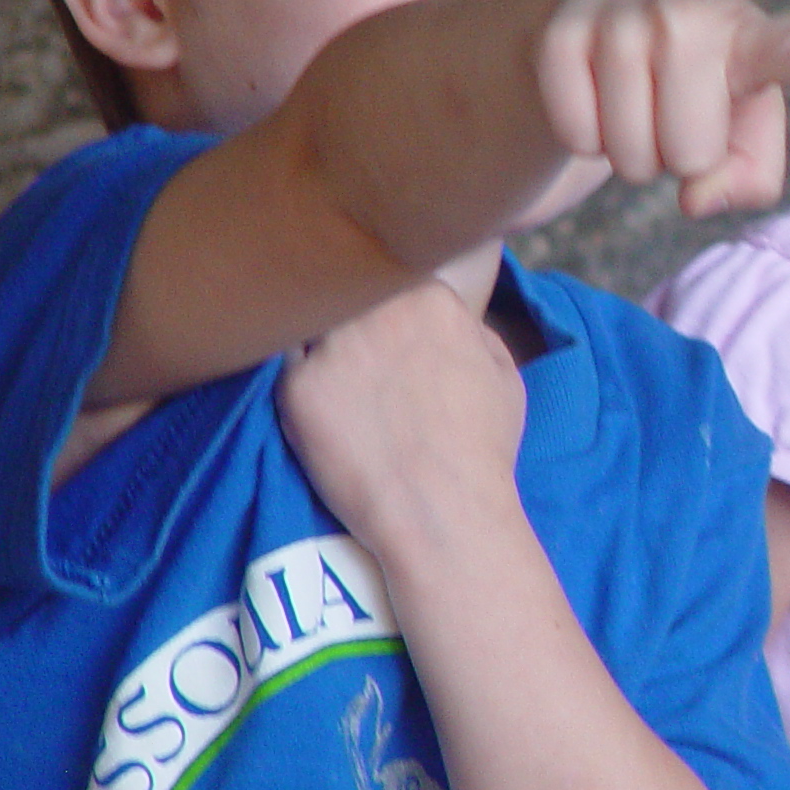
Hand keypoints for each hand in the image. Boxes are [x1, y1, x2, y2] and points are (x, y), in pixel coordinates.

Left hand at [274, 280, 525, 556]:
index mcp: (431, 296)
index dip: (386, 304)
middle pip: (348, 293)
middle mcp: (379, 308)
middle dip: (351, 318)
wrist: (441, 511)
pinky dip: (298, 387)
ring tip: (337, 383)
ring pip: (312, 324)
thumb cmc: (481, 449)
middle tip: (358, 355)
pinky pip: (286, 369)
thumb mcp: (504, 377)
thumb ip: (473, 332)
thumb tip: (450, 322)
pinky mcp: (296, 385)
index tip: (390, 335)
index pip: (391, 278)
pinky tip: (320, 413)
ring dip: (321, 346)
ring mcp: (333, 345)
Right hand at [530, 0, 789, 216]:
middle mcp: (692, 16)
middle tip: (673, 112)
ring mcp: (625, 17)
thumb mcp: (743, 127)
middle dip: (676, 158)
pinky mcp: (563, 29)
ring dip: (629, 152)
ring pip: (628, 154)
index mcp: (756, 38)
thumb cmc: (700, 78)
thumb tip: (696, 195)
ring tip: (638, 100)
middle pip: (688, 155)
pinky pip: (577, 135)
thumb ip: (748, 177)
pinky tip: (597, 94)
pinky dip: (583, 138)